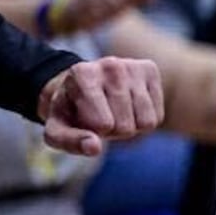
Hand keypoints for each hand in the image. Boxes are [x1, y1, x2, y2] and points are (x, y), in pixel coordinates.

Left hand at [38, 56, 164, 156]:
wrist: (82, 84)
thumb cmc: (70, 112)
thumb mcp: (58, 130)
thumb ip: (70, 141)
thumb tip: (94, 148)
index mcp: (82, 74)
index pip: (103, 124)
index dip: (94, 132)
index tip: (84, 119)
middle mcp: (110, 65)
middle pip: (125, 126)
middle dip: (113, 131)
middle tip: (101, 117)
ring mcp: (133, 66)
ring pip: (146, 122)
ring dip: (130, 127)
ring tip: (115, 113)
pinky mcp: (150, 69)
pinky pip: (157, 116)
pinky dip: (143, 120)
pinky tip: (129, 107)